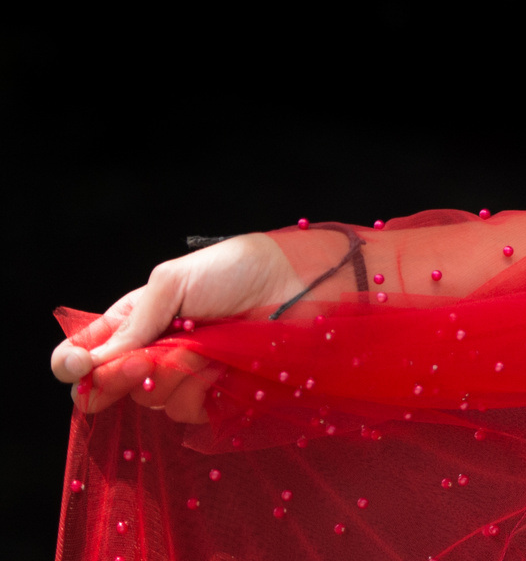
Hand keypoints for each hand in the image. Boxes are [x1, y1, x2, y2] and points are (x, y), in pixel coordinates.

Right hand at [51, 232, 323, 421]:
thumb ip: (134, 320)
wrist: (298, 284)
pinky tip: (217, 366)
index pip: (92, 349)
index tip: (74, 367)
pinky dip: (196, 389)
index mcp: (142, 317)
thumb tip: (94, 360)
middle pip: (112, 383)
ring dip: (168, 376)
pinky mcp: (218, 394)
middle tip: (139, 363)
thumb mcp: (174, 280)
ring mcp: (189, 374)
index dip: (75, 363)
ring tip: (200, 349)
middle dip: (117, 376)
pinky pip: (186, 410)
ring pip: (149, 398)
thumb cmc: (239, 270)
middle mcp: (160, 350)